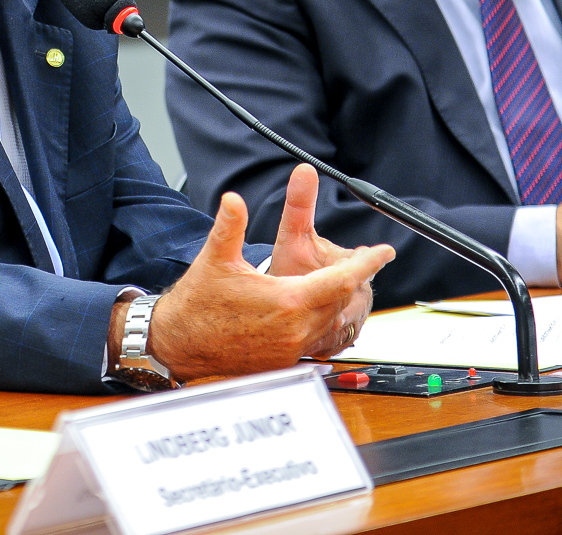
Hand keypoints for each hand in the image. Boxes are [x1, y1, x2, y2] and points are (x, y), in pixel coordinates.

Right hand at [141, 180, 393, 380]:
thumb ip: (230, 226)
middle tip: (358, 261)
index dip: (367, 264)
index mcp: (288, 300)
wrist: (178, 343)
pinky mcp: (283, 361)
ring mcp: (291, 349)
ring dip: (334, 299)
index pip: (342, 279)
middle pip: (340, 299)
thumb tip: (235, 199)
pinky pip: (314, 338)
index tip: (383, 252)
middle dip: (351, 278)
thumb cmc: (197, 304)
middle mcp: (296, 328)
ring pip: (329, 320)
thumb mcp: (216, 258)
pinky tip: (305, 309)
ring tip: (332, 281)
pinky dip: (317, 319)